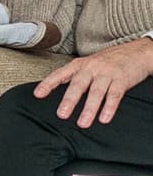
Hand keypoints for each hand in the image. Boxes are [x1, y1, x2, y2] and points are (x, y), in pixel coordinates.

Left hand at [34, 42, 152, 129]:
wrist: (137, 52)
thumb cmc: (109, 61)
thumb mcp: (88, 64)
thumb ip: (75, 77)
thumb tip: (57, 92)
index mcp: (80, 64)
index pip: (60, 74)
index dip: (48, 84)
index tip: (37, 95)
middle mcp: (91, 68)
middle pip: (78, 85)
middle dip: (69, 100)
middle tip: (62, 115)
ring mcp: (107, 73)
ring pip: (96, 92)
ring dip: (89, 109)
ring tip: (83, 123)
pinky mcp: (122, 79)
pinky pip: (115, 95)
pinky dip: (109, 107)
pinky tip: (104, 118)